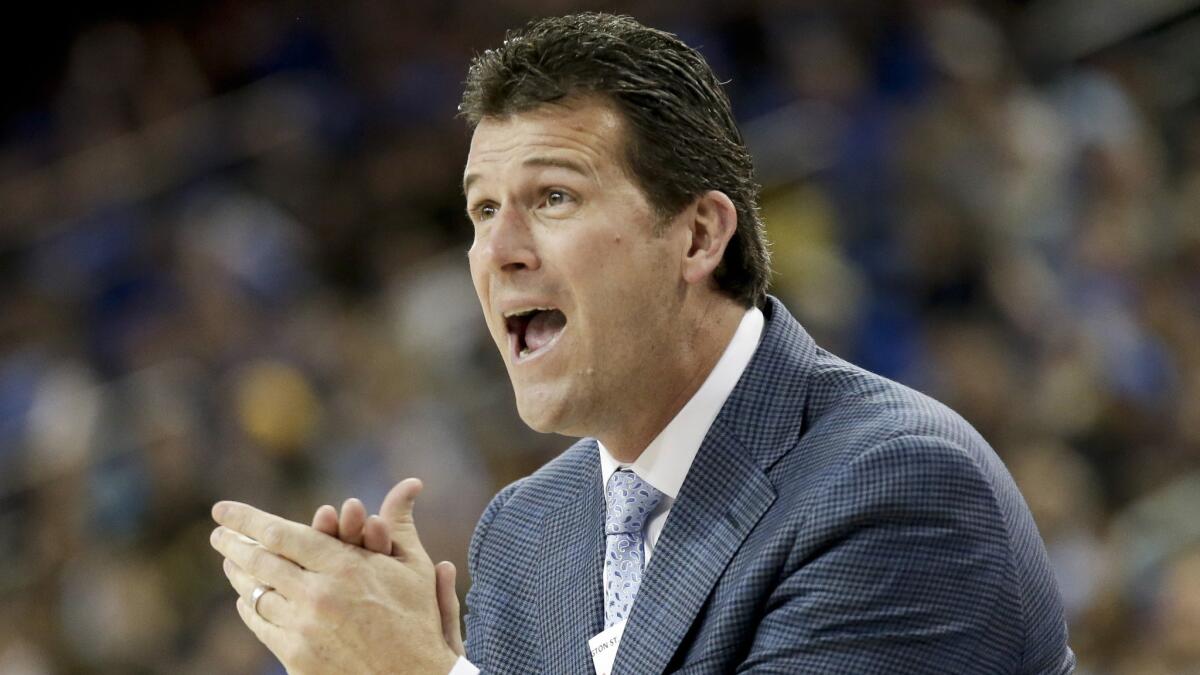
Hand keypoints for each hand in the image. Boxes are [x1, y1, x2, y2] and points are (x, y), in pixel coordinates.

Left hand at [211, 479, 461, 673]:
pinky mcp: (296, 658)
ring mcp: (304, 629)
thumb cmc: (418, 619)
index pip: (280, 534)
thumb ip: (400, 521)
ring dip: (240, 575)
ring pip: (256, 594)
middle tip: (217, 534)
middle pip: (259, 562)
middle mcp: (319, 595)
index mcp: (346, 566)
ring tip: (231, 563)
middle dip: (233, 544)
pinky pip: (262, 625)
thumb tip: (410, 481)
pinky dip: (251, 607)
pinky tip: (247, 598)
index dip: (246, 519)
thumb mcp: (414, 566)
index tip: (223, 510)